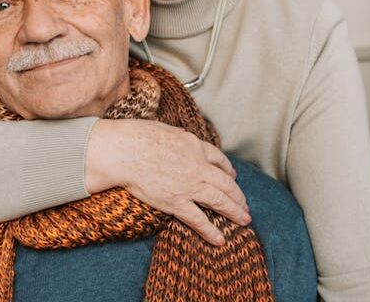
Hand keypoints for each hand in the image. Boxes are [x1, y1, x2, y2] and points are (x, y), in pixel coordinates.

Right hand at [85, 119, 250, 244]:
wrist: (125, 151)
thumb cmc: (139, 136)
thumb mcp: (166, 129)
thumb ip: (179, 137)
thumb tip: (182, 138)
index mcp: (195, 146)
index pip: (218, 160)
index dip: (228, 170)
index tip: (233, 176)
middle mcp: (197, 166)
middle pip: (226, 183)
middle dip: (238, 195)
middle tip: (245, 205)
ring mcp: (189, 185)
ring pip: (219, 201)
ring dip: (234, 212)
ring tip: (244, 220)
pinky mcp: (176, 202)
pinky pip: (199, 220)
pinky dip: (211, 231)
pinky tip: (220, 240)